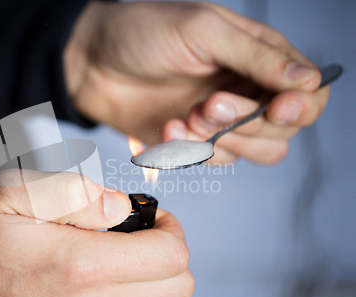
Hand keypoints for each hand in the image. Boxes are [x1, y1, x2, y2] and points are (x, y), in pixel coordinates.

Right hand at [0, 170, 192, 296]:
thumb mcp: (13, 191)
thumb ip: (76, 192)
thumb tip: (122, 206)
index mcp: (80, 265)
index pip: (169, 256)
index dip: (170, 229)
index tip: (151, 218)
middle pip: (176, 291)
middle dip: (168, 256)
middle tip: (141, 238)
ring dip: (159, 290)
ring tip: (130, 267)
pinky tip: (118, 296)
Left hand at [64, 1, 328, 163]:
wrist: (93, 62)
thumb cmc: (143, 33)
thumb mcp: (204, 32)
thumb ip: (258, 58)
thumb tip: (309, 80)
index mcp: (258, 57)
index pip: (307, 93)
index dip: (300, 107)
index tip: (277, 109)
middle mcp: (246, 90)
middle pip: (282, 130)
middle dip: (247, 124)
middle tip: (210, 104)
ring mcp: (220, 120)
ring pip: (251, 152)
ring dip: (221, 141)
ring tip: (187, 116)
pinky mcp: (193, 141)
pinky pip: (212, 160)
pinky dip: (191, 150)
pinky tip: (167, 128)